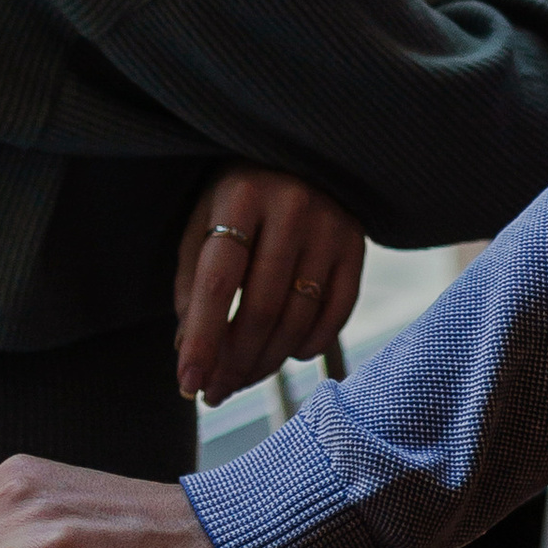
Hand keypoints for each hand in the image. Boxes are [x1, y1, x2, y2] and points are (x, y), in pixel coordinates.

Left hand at [174, 166, 367, 402]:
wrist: (297, 154)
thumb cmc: (237, 200)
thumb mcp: (202, 226)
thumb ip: (191, 288)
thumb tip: (191, 356)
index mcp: (241, 196)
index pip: (219, 283)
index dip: (203, 339)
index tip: (189, 384)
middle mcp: (292, 206)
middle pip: (262, 308)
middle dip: (234, 362)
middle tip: (216, 392)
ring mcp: (331, 225)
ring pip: (299, 317)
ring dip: (267, 361)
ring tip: (242, 377)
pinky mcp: (357, 243)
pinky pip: (337, 313)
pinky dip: (309, 345)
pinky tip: (286, 353)